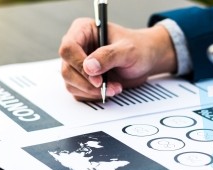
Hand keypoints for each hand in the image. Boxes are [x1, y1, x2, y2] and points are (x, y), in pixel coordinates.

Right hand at [59, 18, 176, 100]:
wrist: (145, 60)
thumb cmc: (139, 48)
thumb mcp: (128, 49)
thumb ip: (108, 56)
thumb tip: (89, 67)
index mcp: (83, 30)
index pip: (68, 48)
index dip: (80, 65)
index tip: (97, 78)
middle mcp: (77, 47)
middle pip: (67, 70)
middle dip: (87, 83)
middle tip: (106, 86)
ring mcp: (77, 65)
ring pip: (71, 84)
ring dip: (92, 91)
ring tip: (114, 87)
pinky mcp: (81, 79)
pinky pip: (79, 93)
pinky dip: (93, 96)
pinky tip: (109, 89)